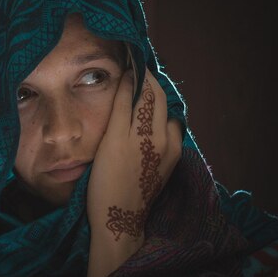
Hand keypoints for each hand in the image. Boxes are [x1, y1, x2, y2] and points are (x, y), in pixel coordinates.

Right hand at [83, 68, 182, 276]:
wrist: (120, 218)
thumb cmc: (105, 182)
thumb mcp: (108, 142)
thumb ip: (120, 108)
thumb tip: (127, 79)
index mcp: (145, 131)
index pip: (146, 90)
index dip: (139, 72)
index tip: (131, 58)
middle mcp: (163, 137)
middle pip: (159, 98)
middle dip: (149, 82)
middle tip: (135, 70)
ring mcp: (171, 149)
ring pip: (167, 112)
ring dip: (157, 99)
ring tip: (141, 94)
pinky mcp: (173, 160)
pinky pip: (173, 128)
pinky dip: (163, 117)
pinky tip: (151, 120)